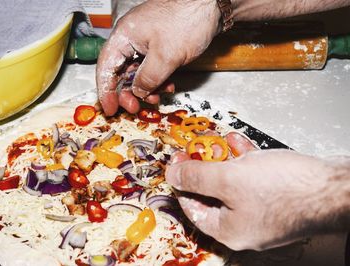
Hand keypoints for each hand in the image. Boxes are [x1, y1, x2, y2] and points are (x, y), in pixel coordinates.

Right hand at [96, 0, 220, 115]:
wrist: (211, 5)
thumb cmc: (187, 20)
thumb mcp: (165, 57)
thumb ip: (147, 78)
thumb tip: (137, 92)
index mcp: (125, 36)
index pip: (106, 67)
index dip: (105, 90)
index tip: (110, 108)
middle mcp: (132, 38)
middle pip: (121, 71)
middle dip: (127, 92)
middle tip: (134, 108)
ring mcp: (146, 41)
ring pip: (138, 72)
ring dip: (145, 89)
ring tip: (155, 99)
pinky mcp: (160, 45)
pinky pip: (152, 68)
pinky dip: (158, 80)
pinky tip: (168, 87)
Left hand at [166, 149, 347, 250]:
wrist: (335, 187)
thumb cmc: (287, 189)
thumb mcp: (229, 179)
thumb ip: (197, 177)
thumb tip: (172, 174)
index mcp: (228, 229)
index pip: (192, 207)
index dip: (181, 182)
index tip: (178, 161)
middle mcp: (245, 224)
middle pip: (213, 193)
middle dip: (205, 167)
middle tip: (198, 148)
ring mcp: (263, 211)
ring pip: (233, 183)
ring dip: (224, 160)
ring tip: (218, 141)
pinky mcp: (278, 197)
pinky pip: (253, 178)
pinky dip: (245, 160)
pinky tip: (239, 142)